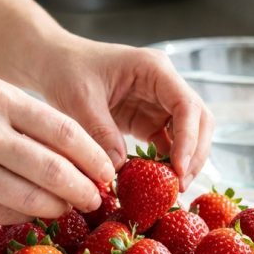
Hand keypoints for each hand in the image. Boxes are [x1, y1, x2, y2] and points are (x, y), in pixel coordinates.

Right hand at [0, 75, 114, 223]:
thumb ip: (21, 118)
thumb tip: (73, 153)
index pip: (65, 131)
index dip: (94, 157)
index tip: (109, 171)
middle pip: (55, 170)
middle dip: (85, 189)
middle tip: (98, 200)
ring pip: (31, 198)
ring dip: (57, 208)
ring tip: (70, 210)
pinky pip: (1, 213)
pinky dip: (24, 216)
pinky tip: (34, 214)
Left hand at [35, 37, 213, 190]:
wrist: (55, 63)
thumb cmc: (67, 70)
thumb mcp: (80, 100)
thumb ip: (101, 133)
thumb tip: (119, 169)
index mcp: (154, 69)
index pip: (187, 105)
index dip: (189, 139)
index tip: (179, 169)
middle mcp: (164, 85)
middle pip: (198, 120)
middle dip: (195, 154)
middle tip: (180, 186)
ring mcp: (158, 103)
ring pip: (188, 134)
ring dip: (185, 161)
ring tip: (172, 190)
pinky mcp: (148, 121)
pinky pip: (167, 144)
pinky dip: (166, 164)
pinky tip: (157, 183)